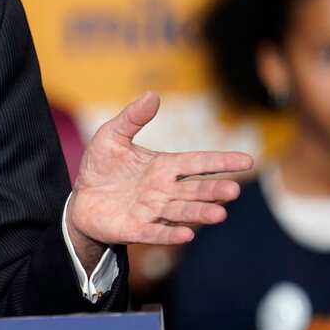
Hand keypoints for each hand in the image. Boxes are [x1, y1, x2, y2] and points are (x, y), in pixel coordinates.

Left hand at [67, 92, 253, 267]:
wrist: (81, 199)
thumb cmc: (101, 167)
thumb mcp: (112, 136)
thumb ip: (133, 118)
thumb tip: (153, 95)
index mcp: (163, 166)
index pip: (198, 162)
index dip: (222, 162)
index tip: (248, 160)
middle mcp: (164, 190)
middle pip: (195, 190)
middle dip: (214, 190)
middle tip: (234, 191)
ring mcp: (152, 211)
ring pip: (181, 212)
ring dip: (199, 213)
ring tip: (219, 214)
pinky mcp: (136, 229)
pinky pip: (156, 232)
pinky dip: (171, 233)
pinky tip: (186, 235)